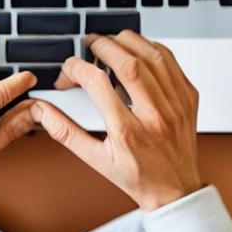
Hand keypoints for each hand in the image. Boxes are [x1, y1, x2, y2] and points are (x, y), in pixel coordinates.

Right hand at [31, 30, 202, 211]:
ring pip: (152, 55)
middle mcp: (155, 115)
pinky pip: (170, 61)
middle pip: (128, 63)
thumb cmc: (138, 177)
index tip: (69, 70)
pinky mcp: (188, 96)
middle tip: (89, 44)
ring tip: (111, 42)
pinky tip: (137, 50)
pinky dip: (151, 48)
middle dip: (103, 45)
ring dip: (127, 41)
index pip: (98, 84)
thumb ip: (66, 132)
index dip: (77, 68)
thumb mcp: (96, 160)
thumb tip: (43, 111)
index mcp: (128, 132)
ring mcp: (176, 103)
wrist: (176, 189)